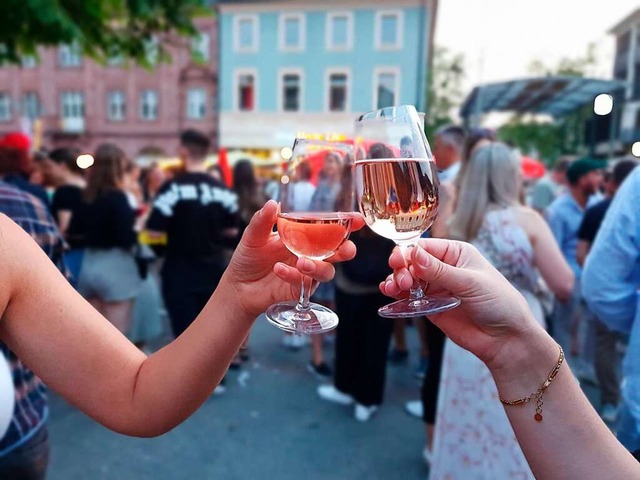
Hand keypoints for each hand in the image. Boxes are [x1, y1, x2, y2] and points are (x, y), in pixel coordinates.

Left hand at [225, 200, 361, 316]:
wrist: (238, 286)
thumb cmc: (249, 258)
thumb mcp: (253, 236)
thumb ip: (263, 221)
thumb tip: (272, 203)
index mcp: (304, 236)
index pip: (330, 228)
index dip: (346, 223)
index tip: (357, 219)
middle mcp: (310, 254)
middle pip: (339, 252)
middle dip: (346, 250)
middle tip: (345, 249)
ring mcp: (307, 273)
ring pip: (327, 272)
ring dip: (318, 266)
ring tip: (301, 262)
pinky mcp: (300, 290)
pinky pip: (305, 284)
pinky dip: (293, 275)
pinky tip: (279, 270)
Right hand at [380, 239, 540, 368]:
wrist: (506, 339)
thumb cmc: (498, 303)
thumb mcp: (469, 282)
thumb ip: (438, 270)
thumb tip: (413, 253)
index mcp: (456, 254)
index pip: (424, 246)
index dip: (408, 252)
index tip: (398, 261)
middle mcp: (444, 268)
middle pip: (412, 262)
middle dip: (402, 268)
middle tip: (402, 281)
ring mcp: (437, 288)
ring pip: (408, 279)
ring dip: (396, 281)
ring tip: (393, 289)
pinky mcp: (431, 307)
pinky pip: (409, 298)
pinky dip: (398, 296)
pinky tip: (390, 295)